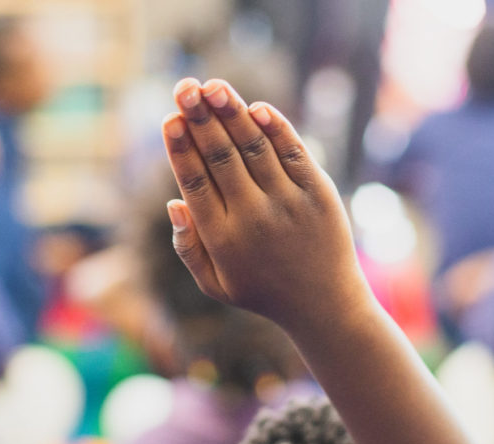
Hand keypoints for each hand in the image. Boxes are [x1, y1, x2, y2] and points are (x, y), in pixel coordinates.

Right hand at [161, 78, 372, 332]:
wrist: (325, 306)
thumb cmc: (262, 292)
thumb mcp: (215, 284)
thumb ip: (187, 247)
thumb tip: (173, 200)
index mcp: (222, 239)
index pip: (195, 183)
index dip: (181, 149)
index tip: (169, 119)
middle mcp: (253, 217)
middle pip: (221, 158)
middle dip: (200, 119)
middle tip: (185, 87)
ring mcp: (288, 203)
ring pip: (254, 148)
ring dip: (232, 113)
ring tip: (213, 86)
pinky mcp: (318, 194)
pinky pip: (294, 153)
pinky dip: (276, 129)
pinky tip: (256, 108)